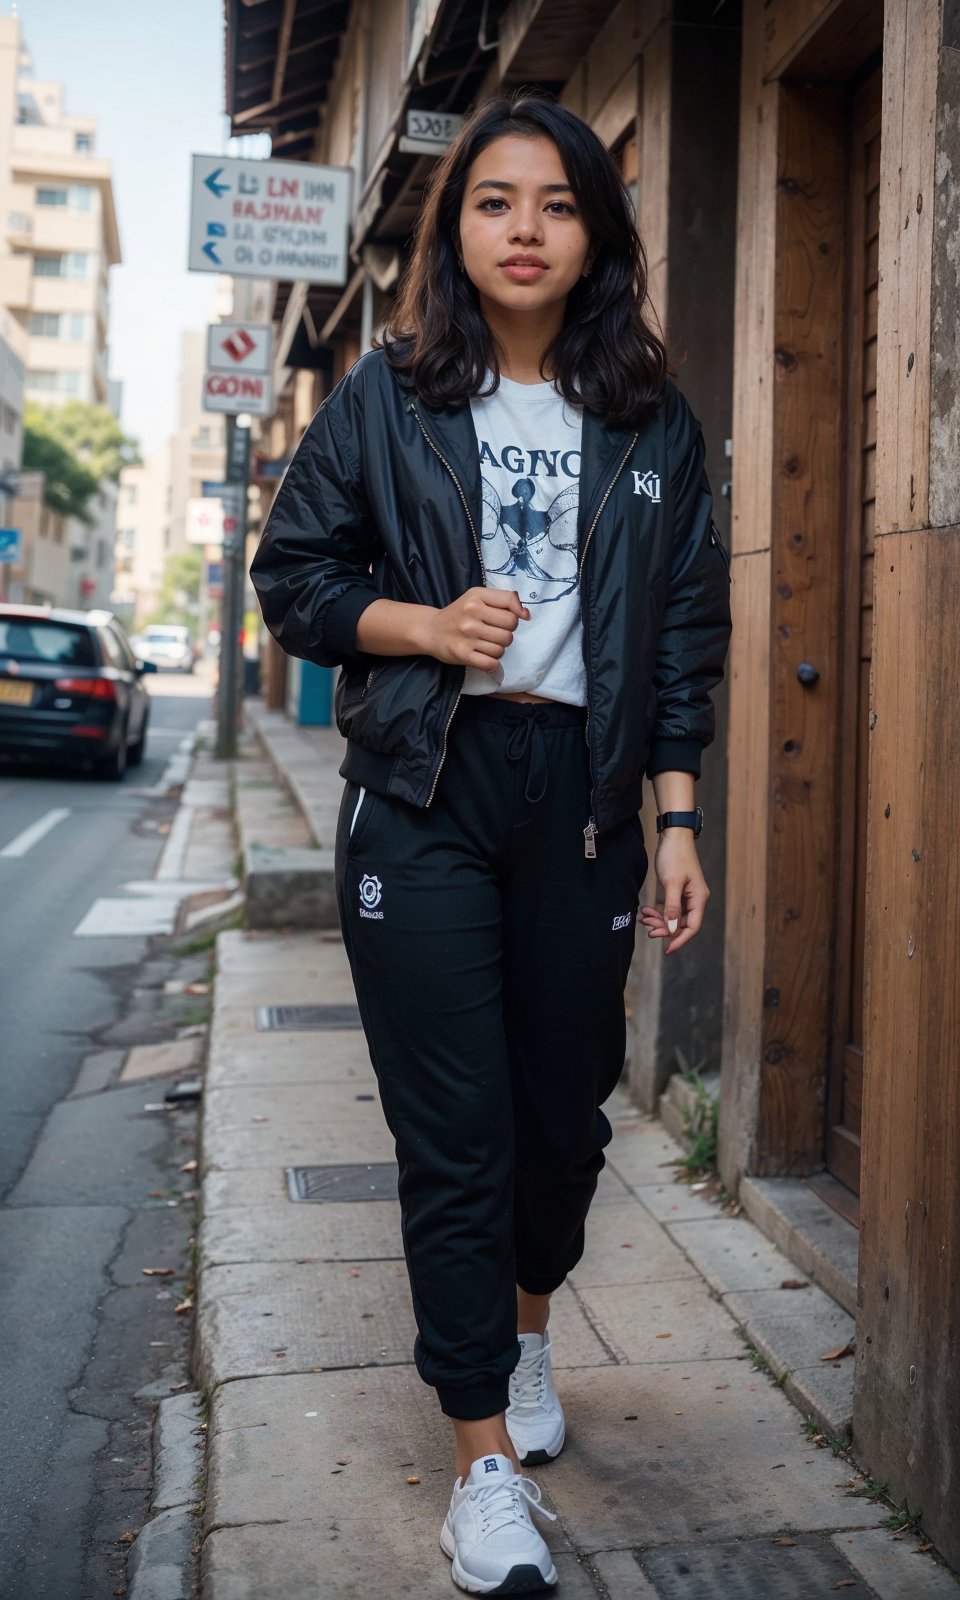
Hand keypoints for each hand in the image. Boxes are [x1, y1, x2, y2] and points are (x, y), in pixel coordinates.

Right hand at [422, 588, 529, 672]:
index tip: (516, 617)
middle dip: (507, 632)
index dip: (517, 613)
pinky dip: (492, 664)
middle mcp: (471, 614)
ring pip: (502, 647)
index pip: (510, 603)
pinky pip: (491, 663)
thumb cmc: (458, 614)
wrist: (431, 630)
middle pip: (510, 627)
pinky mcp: (463, 654)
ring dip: (498, 649)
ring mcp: (467, 635)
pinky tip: (485, 658)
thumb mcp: (477, 597)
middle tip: (494, 632)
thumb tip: (526, 614)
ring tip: (486, 645)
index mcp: (476, 597)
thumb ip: (503, 600)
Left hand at [639, 831, 709, 954]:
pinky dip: (657, 911)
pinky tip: (645, 911)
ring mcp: (686, 895)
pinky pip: (668, 907)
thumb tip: (672, 927)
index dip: (680, 939)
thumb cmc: (675, 857)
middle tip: (648, 930)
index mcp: (698, 898)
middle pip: (681, 923)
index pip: (692, 927)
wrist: (673, 836)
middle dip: (664, 928)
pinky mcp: (677, 890)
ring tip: (643, 918)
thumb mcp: (672, 883)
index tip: (667, 950)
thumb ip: (672, 906)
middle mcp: (695, 899)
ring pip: (673, 916)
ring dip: (658, 919)